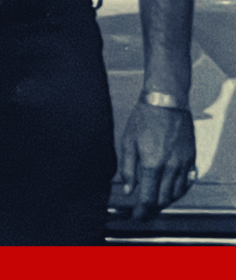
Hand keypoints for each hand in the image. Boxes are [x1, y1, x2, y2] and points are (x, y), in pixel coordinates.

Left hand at [120, 101, 196, 219]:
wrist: (166, 102)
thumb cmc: (144, 119)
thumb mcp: (127, 142)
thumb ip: (127, 168)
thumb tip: (128, 189)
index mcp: (152, 164)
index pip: (149, 197)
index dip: (142, 211)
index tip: (137, 217)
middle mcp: (171, 167)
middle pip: (164, 198)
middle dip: (154, 208)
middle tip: (145, 211)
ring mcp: (184, 163)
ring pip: (178, 192)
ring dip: (167, 200)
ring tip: (156, 201)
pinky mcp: (191, 157)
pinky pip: (188, 181)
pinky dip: (179, 189)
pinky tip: (172, 189)